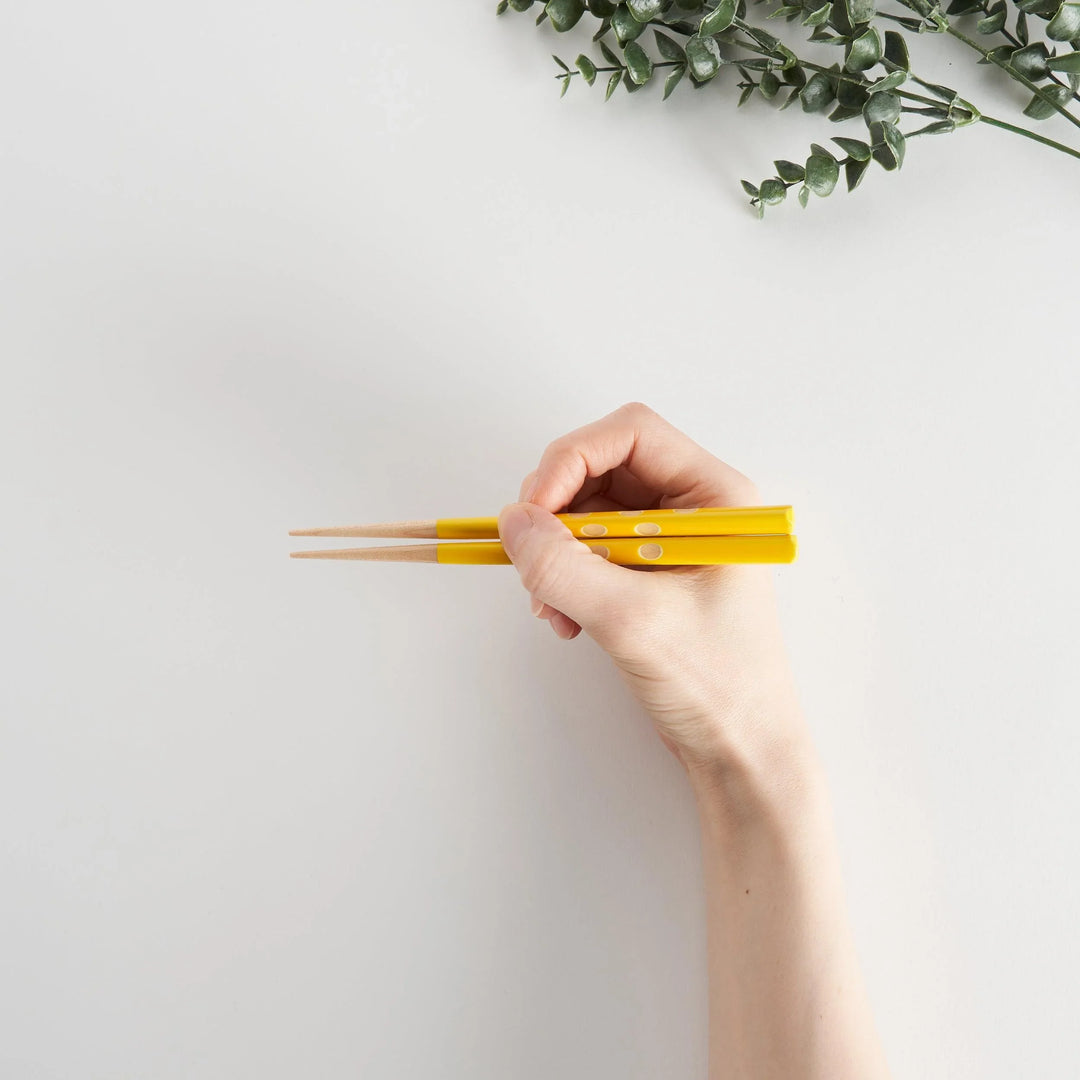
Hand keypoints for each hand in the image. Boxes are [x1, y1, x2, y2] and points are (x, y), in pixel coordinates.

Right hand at [498, 402, 803, 777]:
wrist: (740, 752)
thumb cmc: (717, 685)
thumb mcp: (633, 620)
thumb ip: (566, 567)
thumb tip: (512, 523)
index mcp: (714, 498)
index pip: (631, 434)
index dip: (572, 458)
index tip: (535, 507)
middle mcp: (692, 508)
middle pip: (600, 468)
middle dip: (556, 511)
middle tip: (533, 558)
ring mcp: (667, 542)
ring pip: (586, 511)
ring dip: (555, 551)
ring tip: (551, 604)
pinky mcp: (646, 575)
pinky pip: (587, 550)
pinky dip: (563, 577)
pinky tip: (564, 619)